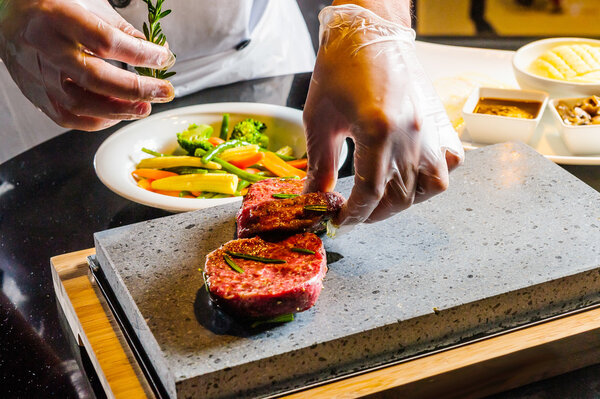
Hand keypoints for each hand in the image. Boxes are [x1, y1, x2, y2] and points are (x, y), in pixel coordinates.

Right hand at [0, 0, 175, 130]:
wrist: (7, 13)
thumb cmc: (51, 5)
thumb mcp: (88, 4)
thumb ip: (123, 30)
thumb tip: (159, 51)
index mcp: (58, 17)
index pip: (104, 41)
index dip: (139, 53)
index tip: (164, 58)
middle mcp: (45, 48)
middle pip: (94, 77)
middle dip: (136, 89)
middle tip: (163, 92)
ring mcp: (38, 74)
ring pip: (80, 103)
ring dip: (119, 110)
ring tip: (145, 107)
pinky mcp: (35, 94)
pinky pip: (67, 117)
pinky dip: (97, 121)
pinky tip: (117, 114)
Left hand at [303, 4, 463, 226]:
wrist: (369, 31)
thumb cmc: (340, 67)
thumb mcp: (319, 119)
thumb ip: (320, 164)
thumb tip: (314, 197)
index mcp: (378, 130)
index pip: (370, 193)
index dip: (353, 215)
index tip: (339, 221)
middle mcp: (411, 134)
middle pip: (401, 196)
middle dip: (375, 214)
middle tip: (354, 214)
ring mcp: (430, 128)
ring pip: (432, 186)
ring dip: (406, 202)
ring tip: (381, 201)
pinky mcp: (438, 122)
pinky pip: (449, 162)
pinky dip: (433, 178)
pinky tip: (410, 177)